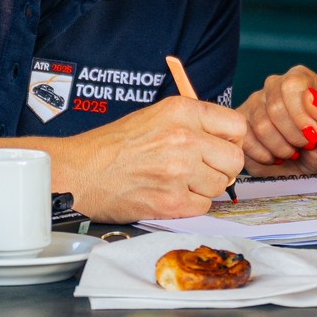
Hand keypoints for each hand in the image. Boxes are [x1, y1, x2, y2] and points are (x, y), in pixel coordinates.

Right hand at [56, 93, 248, 219]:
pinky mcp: (172, 201)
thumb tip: (225, 139)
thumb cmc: (113, 145)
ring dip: (205, 187)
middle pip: (235, 159)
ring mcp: (180, 171)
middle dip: (224, 168)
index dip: (231, 140)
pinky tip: (170, 194)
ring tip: (178, 181)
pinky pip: (204, 206)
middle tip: (204, 170)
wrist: (80, 172)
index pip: (236, 126)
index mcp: (182, 110)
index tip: (221, 147)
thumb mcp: (155, 116)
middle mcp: (185, 138)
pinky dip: (191, 204)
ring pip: (221, 185)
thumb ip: (192, 123)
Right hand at [243, 65, 316, 171]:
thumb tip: (311, 97)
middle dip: (294, 136)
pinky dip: (264, 155)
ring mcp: (254, 104)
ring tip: (291, 150)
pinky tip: (274, 155)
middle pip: (275, 107)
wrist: (310, 173)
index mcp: (300, 79)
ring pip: (261, 126)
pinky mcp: (241, 124)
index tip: (313, 134)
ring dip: (281, 148)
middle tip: (304, 144)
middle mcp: (275, 86)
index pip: (292, 86)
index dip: (301, 115)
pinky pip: (246, 139)